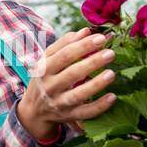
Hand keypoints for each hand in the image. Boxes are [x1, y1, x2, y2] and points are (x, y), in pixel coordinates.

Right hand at [17, 28, 116, 142]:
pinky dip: (99, 106)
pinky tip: (112, 97)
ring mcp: (59, 103)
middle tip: (110, 53)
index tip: (101, 38)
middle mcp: (50, 87)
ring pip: (78, 95)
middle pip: (72, 74)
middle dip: (92, 62)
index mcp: (44, 69)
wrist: (33, 111)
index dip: (83, 46)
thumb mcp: (47, 60)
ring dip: (95, 85)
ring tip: (112, 74)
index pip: (64, 55)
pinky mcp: (68, 116)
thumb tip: (86, 31)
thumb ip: (64, 44)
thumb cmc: (44, 79)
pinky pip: (85, 113)